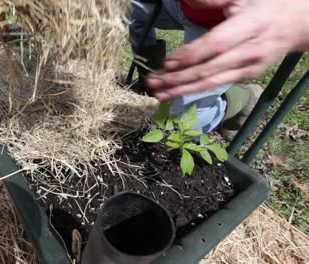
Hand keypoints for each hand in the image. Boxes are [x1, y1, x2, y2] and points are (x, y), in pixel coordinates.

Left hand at [147, 0, 308, 100]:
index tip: (167, 63)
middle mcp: (250, 50)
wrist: (299, 23)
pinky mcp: (247, 76)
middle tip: (152, 82)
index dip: (190, 56)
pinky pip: (218, 84)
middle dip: (178, 78)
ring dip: (182, 89)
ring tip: (158, 93)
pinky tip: (177, 93)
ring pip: (211, 82)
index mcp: (250, 26)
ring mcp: (250, 67)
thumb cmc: (267, 5)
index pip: (215, 45)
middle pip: (209, 69)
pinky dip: (195, 90)